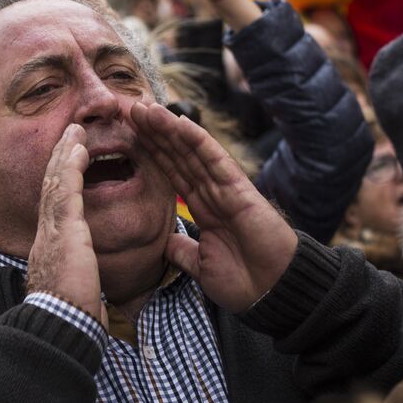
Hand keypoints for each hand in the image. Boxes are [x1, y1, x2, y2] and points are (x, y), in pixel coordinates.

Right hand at [26, 124, 107, 329]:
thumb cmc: (71, 320)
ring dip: (65, 153)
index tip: (70, 166)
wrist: (59, 327)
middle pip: (51, 188)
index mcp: (51, 250)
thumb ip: (82, 285)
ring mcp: (52, 230)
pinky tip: (78, 145)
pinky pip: (65, 187)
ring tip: (75, 131)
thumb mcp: (78, 296)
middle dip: (60, 160)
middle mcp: (46, 235)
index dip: (63, 184)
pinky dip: (70, 164)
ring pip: (56, 182)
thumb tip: (90, 296)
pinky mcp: (64, 228)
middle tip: (70, 136)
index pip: (56, 209)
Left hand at [130, 101, 296, 311]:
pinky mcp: (239, 190)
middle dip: (155, 133)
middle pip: (179, 156)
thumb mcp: (201, 266)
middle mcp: (213, 193)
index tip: (131, 134)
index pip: (173, 173)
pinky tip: (178, 121)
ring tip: (144, 108)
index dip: (153, 153)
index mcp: (204, 209)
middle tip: (130, 108)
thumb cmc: (244, 283)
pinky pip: (215, 159)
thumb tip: (165, 242)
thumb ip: (183, 251)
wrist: (272, 294)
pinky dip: (197, 139)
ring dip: (168, 129)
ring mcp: (226, 189)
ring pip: (192, 152)